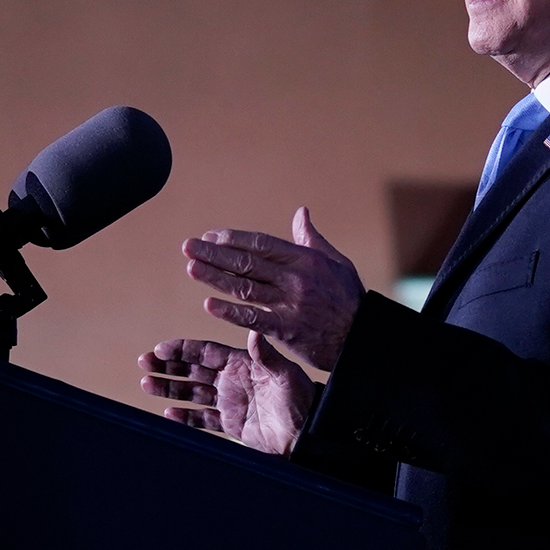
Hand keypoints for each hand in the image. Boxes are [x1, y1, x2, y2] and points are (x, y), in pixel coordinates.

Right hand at [138, 333, 313, 454]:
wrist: (307, 435)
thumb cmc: (301, 401)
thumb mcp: (285, 376)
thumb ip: (266, 356)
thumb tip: (253, 332)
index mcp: (242, 364)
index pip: (205, 352)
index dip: (182, 349)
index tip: (160, 348)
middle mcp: (232, 380)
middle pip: (193, 370)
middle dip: (168, 366)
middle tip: (144, 362)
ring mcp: (230, 402)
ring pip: (192, 393)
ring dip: (169, 389)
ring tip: (146, 384)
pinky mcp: (230, 424)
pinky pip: (202, 419)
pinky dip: (184, 417)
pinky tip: (168, 413)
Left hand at [184, 207, 363, 372]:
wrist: (361, 337)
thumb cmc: (349, 297)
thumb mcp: (335, 261)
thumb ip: (311, 238)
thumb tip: (301, 212)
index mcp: (305, 259)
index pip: (261, 244)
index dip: (234, 239)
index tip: (210, 235)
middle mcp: (295, 279)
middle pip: (247, 263)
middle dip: (215, 253)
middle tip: (188, 246)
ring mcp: (290, 304)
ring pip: (245, 288)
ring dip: (215, 277)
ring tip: (191, 268)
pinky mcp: (287, 329)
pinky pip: (254, 319)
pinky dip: (231, 312)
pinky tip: (210, 304)